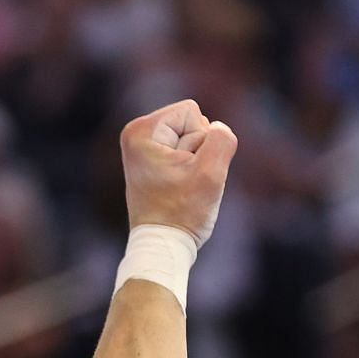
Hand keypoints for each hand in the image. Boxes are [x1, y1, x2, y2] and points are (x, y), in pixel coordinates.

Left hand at [119, 99, 236, 244]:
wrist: (163, 245)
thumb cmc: (183, 213)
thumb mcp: (210, 174)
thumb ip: (221, 140)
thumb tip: (218, 128)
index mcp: (141, 131)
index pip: (192, 112)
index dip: (200, 141)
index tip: (184, 171)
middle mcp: (136, 134)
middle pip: (192, 122)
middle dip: (198, 151)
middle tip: (183, 182)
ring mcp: (143, 147)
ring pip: (193, 138)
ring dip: (196, 162)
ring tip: (180, 186)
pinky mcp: (152, 160)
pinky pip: (188, 151)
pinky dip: (191, 168)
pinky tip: (178, 187)